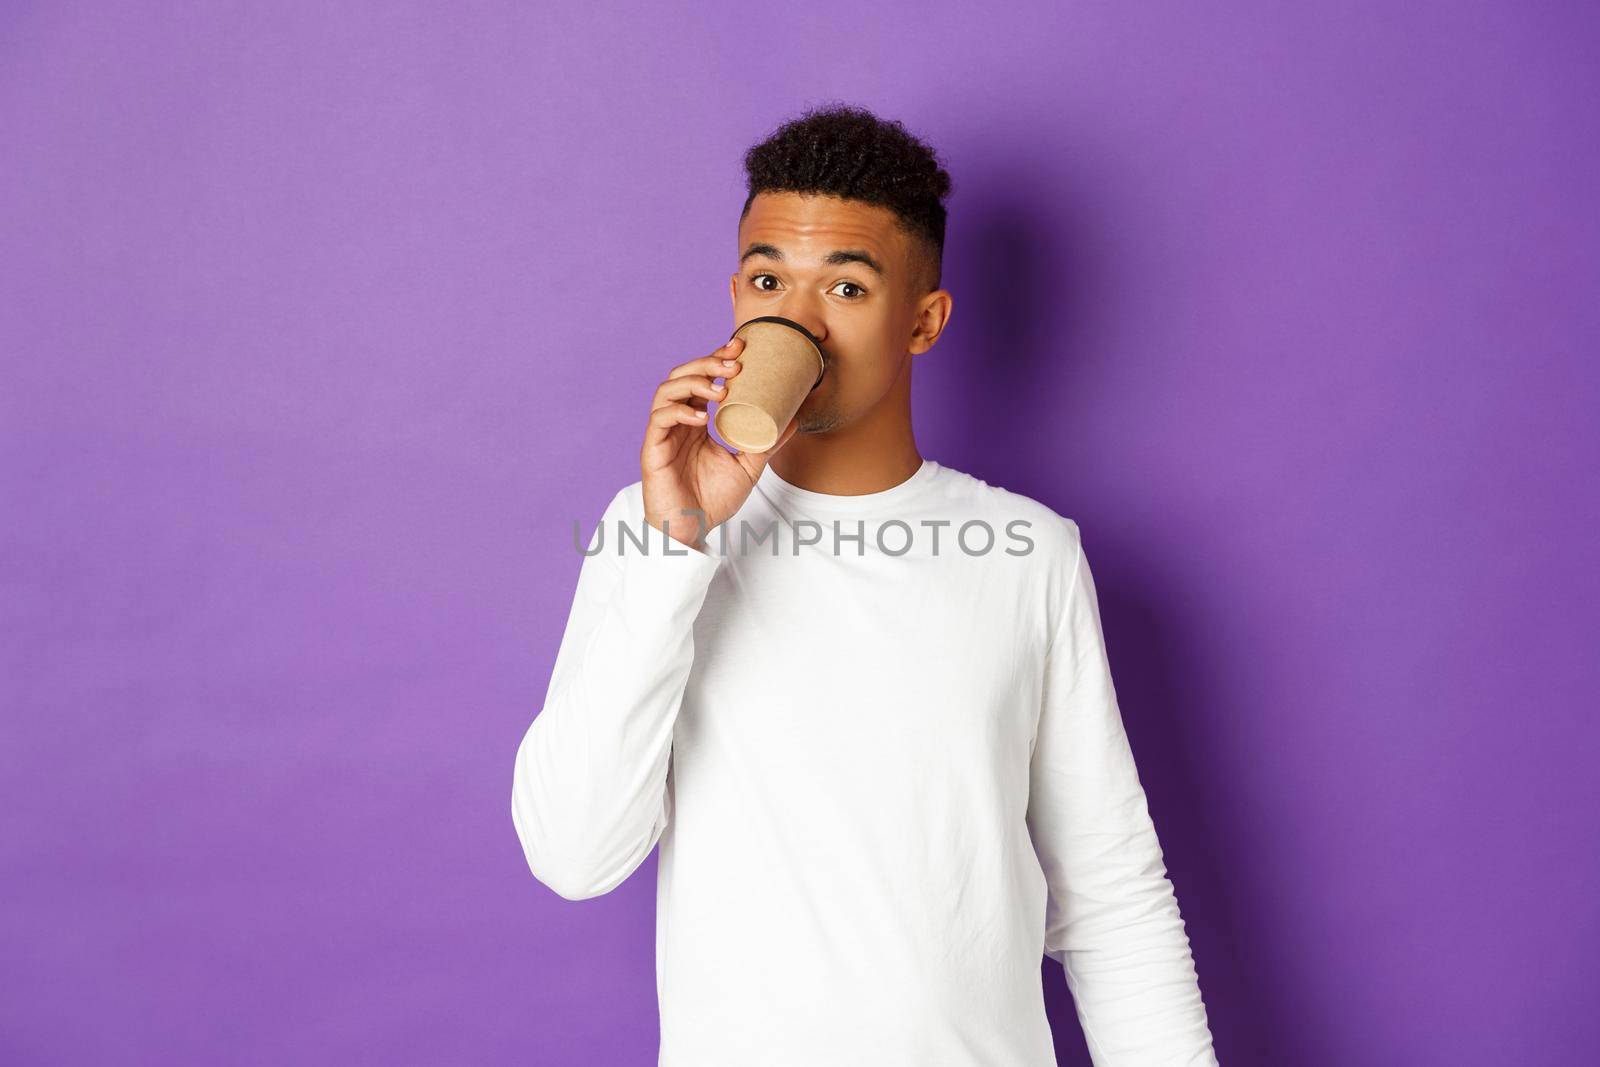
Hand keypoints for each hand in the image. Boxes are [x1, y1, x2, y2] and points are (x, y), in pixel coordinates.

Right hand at [640, 335, 800, 550]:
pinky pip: (660, 419)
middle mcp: (677, 422)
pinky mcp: (653, 449)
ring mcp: (663, 434)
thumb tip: (794, 419)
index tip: (741, 346)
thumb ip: (767, 443)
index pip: (702, 379)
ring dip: (694, 382)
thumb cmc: (712, 500)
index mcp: (696, 421)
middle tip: (734, 362)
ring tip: (721, 388)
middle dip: (707, 362)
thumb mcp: (748, 467)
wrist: (692, 530)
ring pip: (667, 390)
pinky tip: (701, 416)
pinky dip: (680, 410)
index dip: (716, 358)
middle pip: (683, 376)